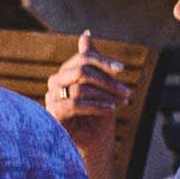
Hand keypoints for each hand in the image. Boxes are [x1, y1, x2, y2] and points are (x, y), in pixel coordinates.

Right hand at [46, 30, 131, 149]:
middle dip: (108, 80)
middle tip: (127, 91)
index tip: (122, 70)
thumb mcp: (100, 86)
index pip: (83, 57)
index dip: (103, 60)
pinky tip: (112, 109)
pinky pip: (75, 103)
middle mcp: (55, 82)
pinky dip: (97, 105)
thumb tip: (86, 34)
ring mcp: (51, 98)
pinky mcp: (53, 114)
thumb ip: (93, 62)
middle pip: (81, 69)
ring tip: (123, 102)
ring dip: (107, 95)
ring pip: (81, 86)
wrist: (93, 144)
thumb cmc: (97, 115)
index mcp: (66, 72)